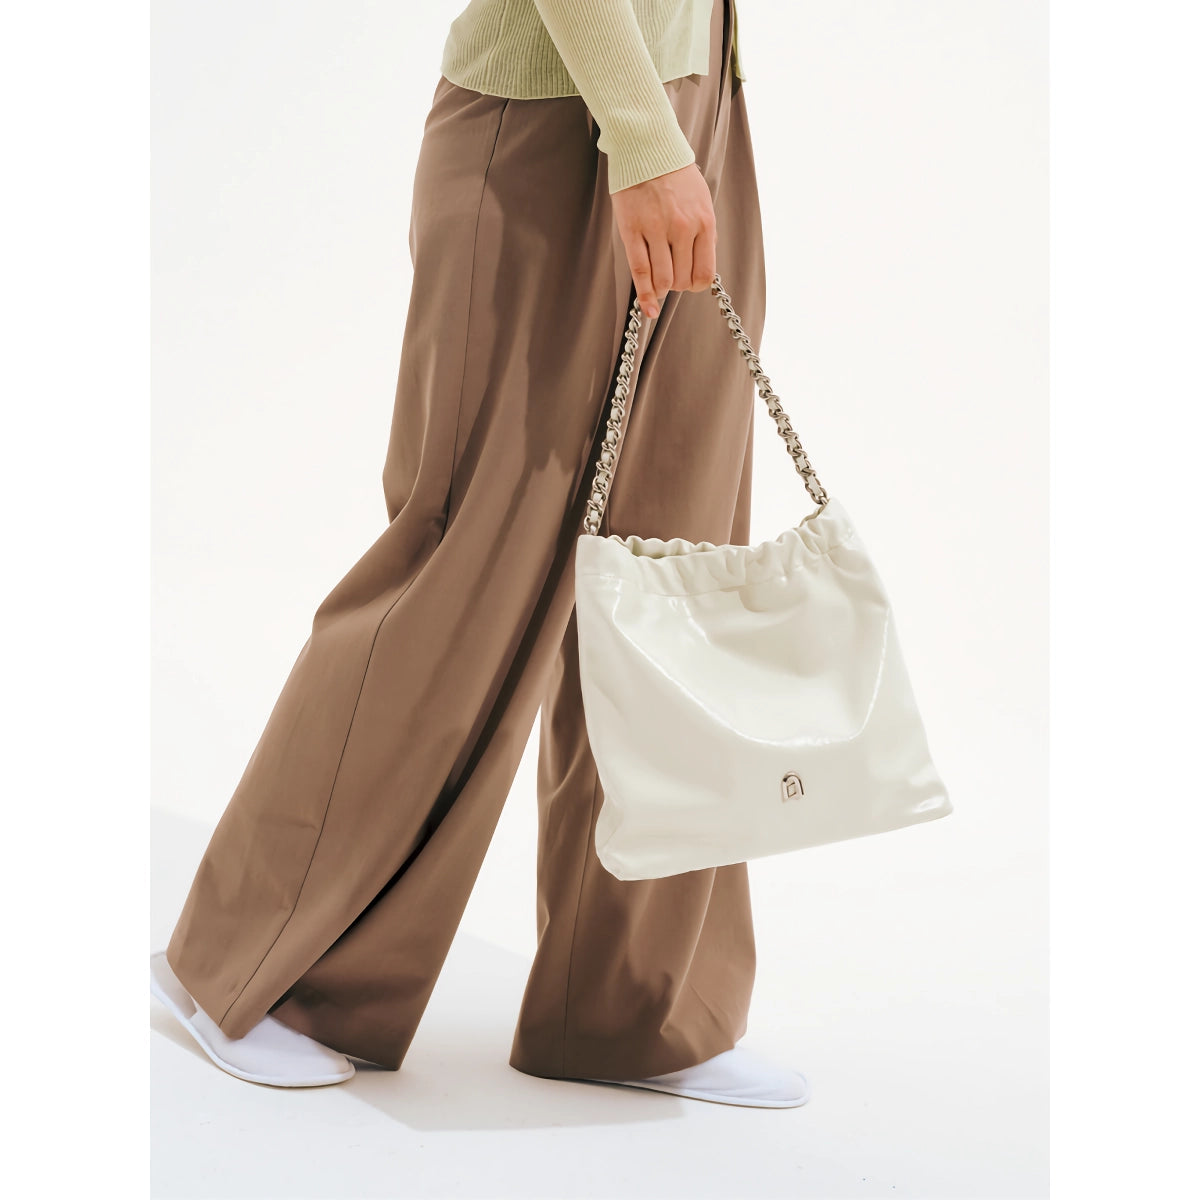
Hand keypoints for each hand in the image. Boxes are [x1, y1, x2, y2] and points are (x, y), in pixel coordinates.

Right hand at [611, 163, 716, 318]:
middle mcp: (682, 228)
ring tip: (658, 283)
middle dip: (677, 285)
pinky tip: (647, 307)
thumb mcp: (702, 199)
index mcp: (703, 222)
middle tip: (670, 276)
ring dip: (661, 289)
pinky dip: (645, 295)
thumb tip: (704, 263)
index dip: (696, 284)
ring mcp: (656, 230)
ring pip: (663, 279)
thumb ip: (705, 232)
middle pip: (682, 279)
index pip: (705, 272)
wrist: (647, 147)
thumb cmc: (675, 174)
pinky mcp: (632, 230)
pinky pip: (640, 271)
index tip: (689, 283)